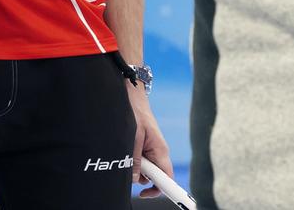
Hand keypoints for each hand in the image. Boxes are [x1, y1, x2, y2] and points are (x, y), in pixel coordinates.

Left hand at [127, 82, 171, 198]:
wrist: (132, 97)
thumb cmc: (136, 113)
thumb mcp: (133, 138)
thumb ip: (134, 160)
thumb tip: (134, 179)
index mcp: (160, 151)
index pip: (167, 178)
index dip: (162, 190)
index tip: (148, 195)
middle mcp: (158, 153)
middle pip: (155, 177)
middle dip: (141, 179)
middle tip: (130, 169)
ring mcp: (152, 151)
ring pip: (145, 172)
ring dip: (134, 169)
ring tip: (127, 153)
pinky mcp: (144, 149)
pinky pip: (140, 163)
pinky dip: (131, 162)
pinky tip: (126, 151)